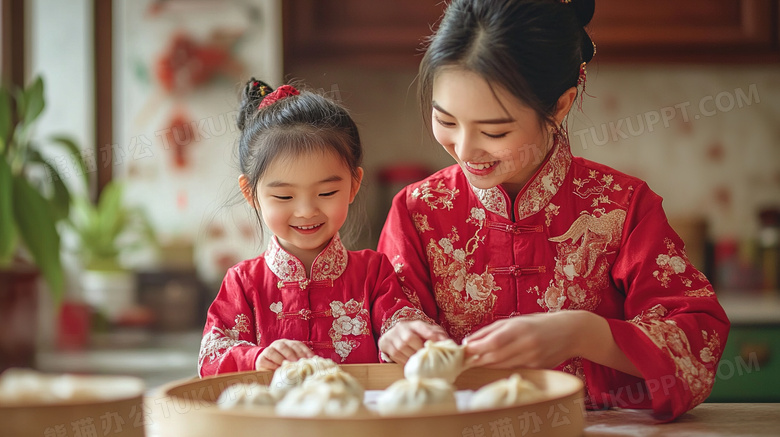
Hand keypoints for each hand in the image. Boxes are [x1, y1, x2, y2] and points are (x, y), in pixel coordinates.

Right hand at [255, 339, 313, 369]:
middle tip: (297, 362)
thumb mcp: (294, 361)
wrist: (267, 368)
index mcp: (288, 343)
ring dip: (280, 359)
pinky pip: (266, 360)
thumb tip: (316, 361)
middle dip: (291, 354)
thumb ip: (302, 360)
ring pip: (273, 352)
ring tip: (286, 365)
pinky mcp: (261, 360)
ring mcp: (268, 351)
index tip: (310, 359)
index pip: (297, 344)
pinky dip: (272, 365)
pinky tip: (277, 369)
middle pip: (283, 346)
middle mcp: (277, 345)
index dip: (304, 351)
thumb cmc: (284, 365)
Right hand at [378, 320, 448, 363]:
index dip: (430, 334)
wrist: (394, 335)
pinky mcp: (386, 345)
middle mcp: (402, 328)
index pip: (422, 327)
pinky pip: (396, 356)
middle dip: (420, 349)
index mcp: (414, 324)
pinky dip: (405, 361)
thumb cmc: (415, 335)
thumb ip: (438, 335)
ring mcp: (393, 337)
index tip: (438, 343)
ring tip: (421, 363)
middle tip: (428, 357)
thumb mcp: (426, 332)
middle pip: (410, 338)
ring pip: (402, 348)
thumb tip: (447, 342)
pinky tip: (411, 364)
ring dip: (412, 357)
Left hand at [463, 312, 580, 368]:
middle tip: (464, 360)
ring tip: (474, 363)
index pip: (493, 342)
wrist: (570, 332)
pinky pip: (514, 369)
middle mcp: (527, 344)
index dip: (476, 348)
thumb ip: (491, 330)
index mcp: (520, 328)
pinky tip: (493, 366)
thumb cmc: (538, 323)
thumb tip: (469, 341)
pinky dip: (501, 368)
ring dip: (486, 366)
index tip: (463, 350)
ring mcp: (533, 358)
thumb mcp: (515, 320)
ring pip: (502, 366)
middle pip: (495, 357)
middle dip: (477, 359)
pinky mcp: (537, 368)